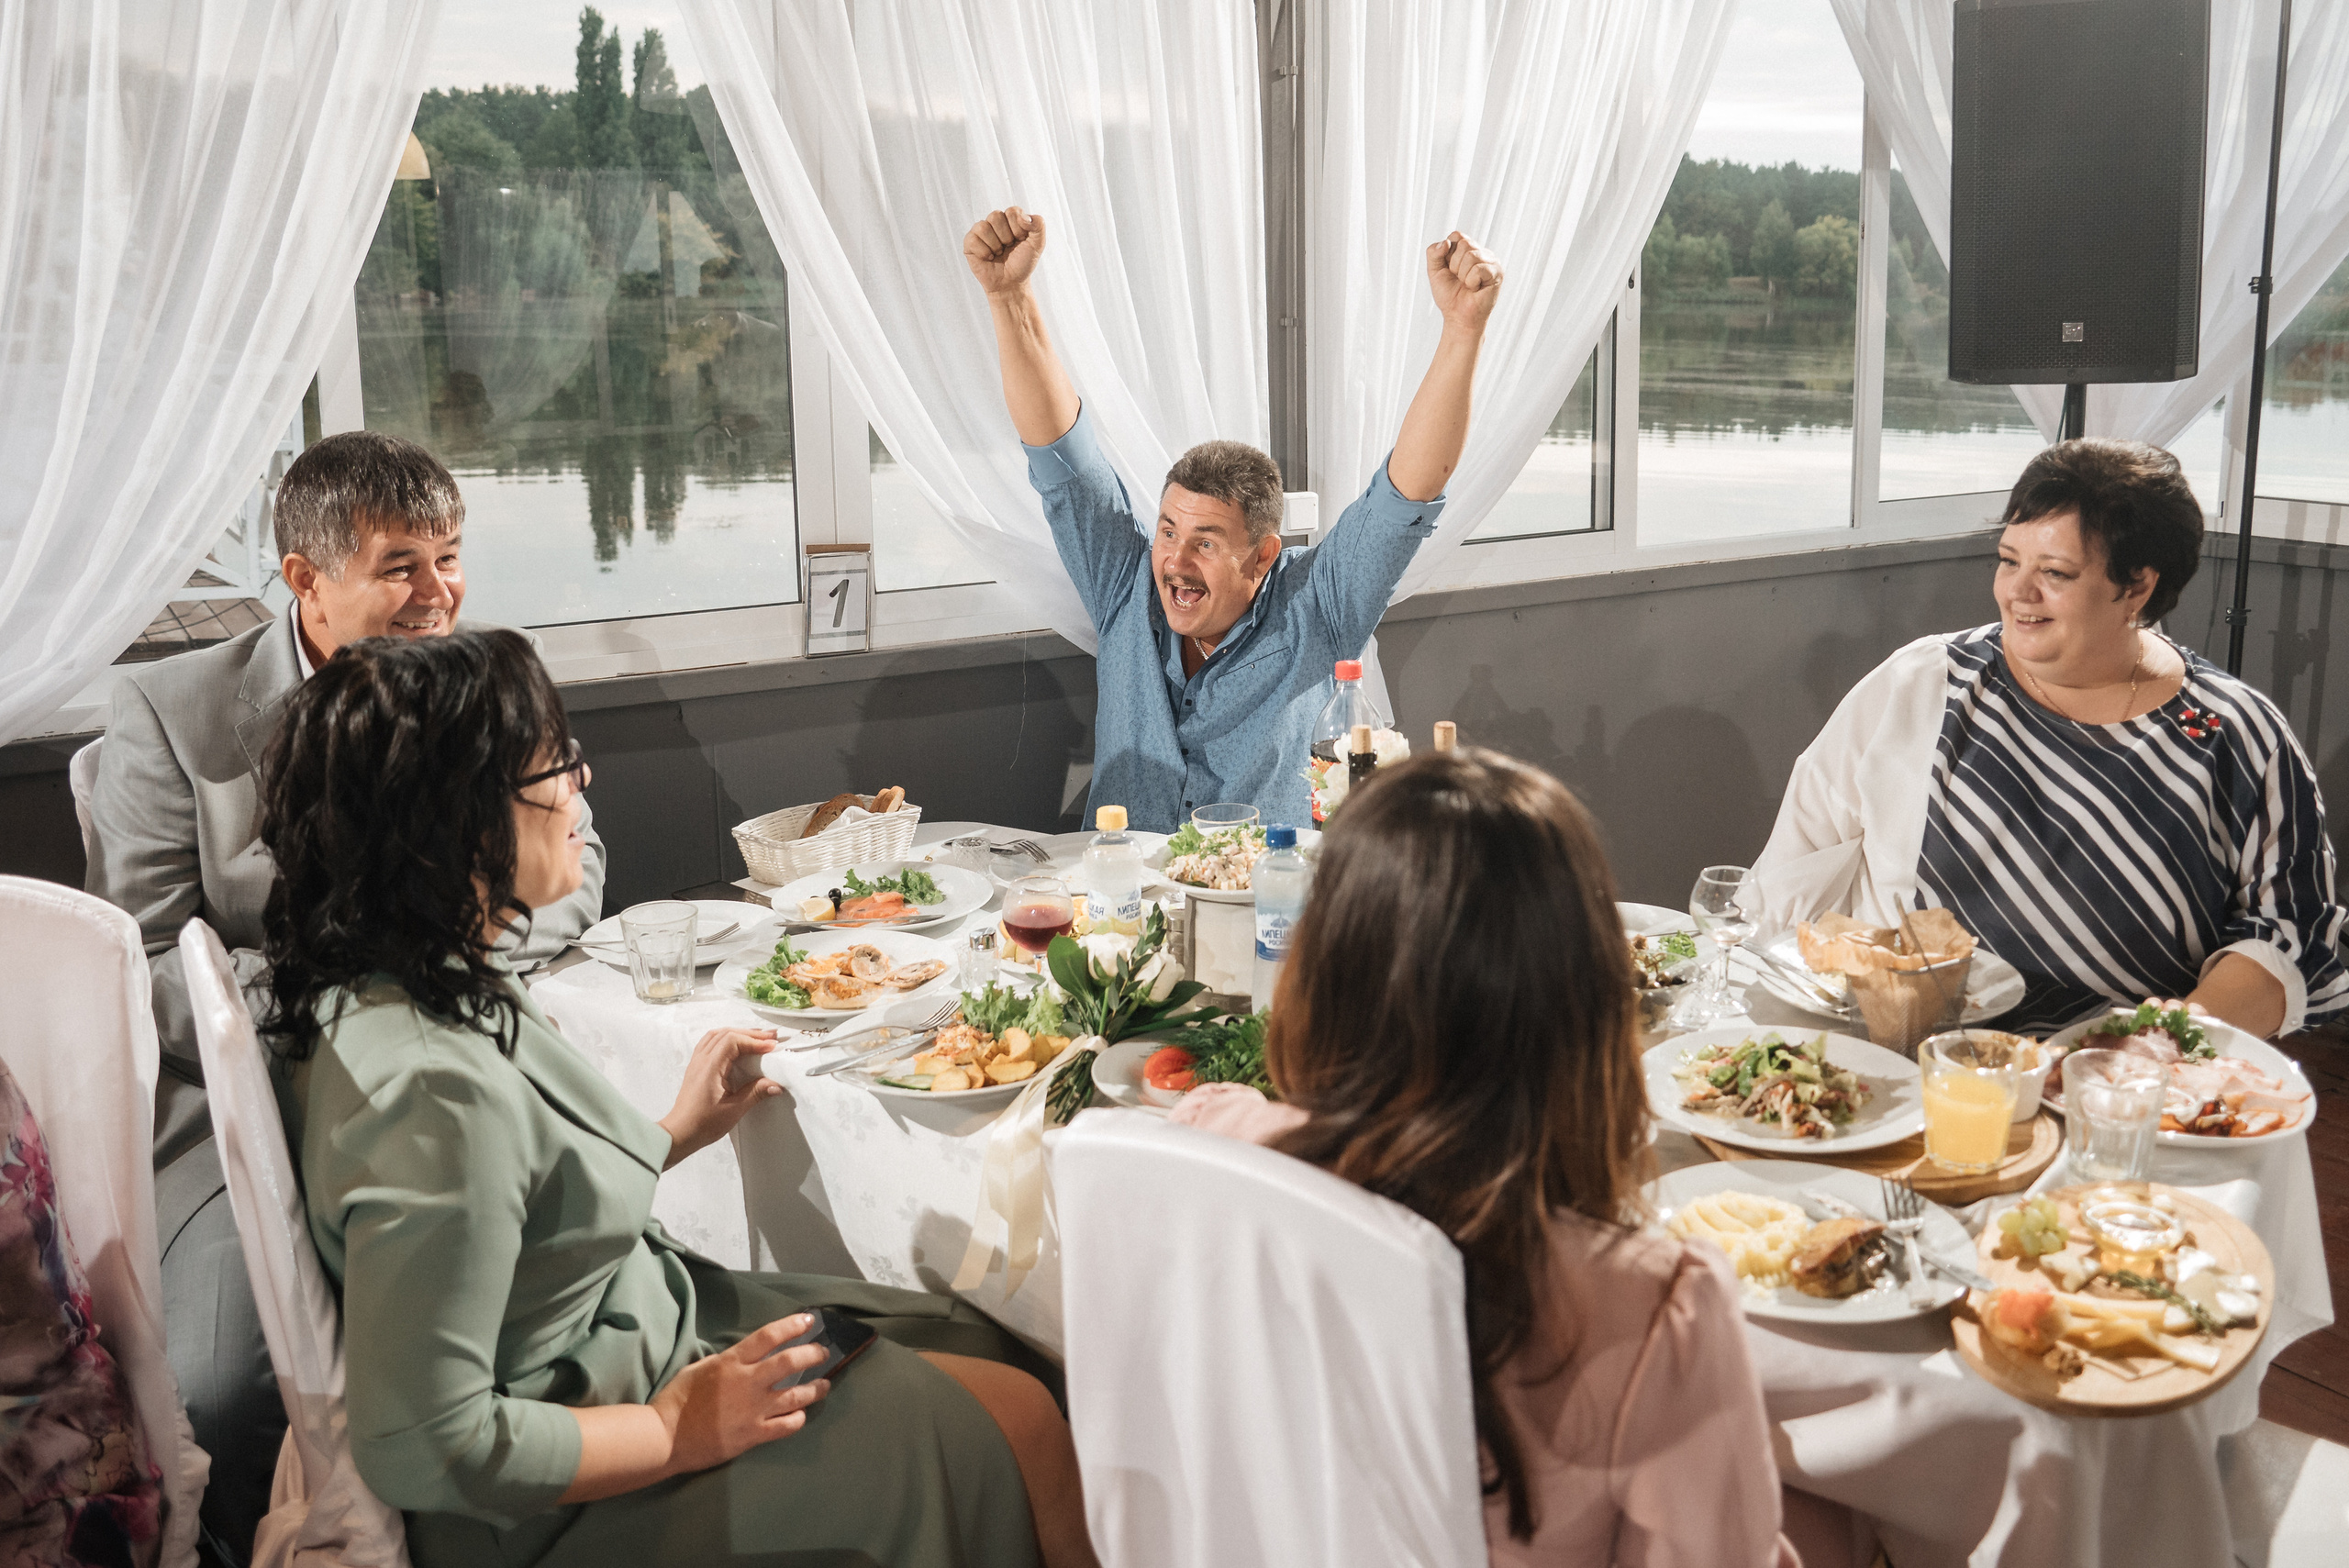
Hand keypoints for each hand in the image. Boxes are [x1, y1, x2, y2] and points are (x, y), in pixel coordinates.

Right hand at [653, 1314, 830, 1475]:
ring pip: (797, 1395)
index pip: (769, 1336)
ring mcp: (754, 1410)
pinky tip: (801, 1415)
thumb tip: (743, 1358)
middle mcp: (748, 1382)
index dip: (793, 1325)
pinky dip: (798, 1418)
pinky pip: (787, 1426)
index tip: (809, 1321)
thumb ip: (726, 1362)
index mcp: (732, 1362)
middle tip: (823, 1354)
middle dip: (813, 1355)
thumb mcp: (698, 1368)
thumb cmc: (676, 1401)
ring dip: (815, 1389)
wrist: (664, 1438)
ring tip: (824, 1385)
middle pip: (790, 1362)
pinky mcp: (754, 1435)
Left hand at [658, 1027, 780, 1166]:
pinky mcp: (697, 1068)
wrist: (680, 1133)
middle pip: (726, 1034)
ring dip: (738, 1033)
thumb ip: (755, 1093)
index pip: (733, 1041)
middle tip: (771, 1037)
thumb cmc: (702, 1124)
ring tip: (757, 1037)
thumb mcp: (734, 1110)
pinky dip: (726, 1039)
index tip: (771, 1046)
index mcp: (710, 1067)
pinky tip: (736, 1046)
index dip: (754, 1041)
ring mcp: (697, 1062)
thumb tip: (775, 1084)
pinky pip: (711, 1043)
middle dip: (750, 1034)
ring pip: (718, 1036)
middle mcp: (701, 1060)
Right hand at [964, 207, 1047, 297]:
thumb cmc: (1022, 263)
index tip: (1020, 240)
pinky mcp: (969, 243)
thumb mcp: (1038, 244)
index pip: (1012, 211)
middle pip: (995, 216)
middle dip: (1006, 237)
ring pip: (983, 227)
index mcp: (1010, 219)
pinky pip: (972, 239)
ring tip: (998, 253)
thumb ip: (1039, 225)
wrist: (1011, 283)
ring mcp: (980, 232)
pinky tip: (989, 258)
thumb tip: (1023, 217)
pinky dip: (984, 252)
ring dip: (995, 245)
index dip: (1018, 228)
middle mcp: (994, 223)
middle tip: (1008, 248)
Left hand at [1426, 231, 1501, 332]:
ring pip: (1471, 255)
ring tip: (1467, 285)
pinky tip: (1475, 288)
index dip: (1448, 253)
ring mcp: (1491, 261)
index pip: (1457, 235)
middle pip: (1464, 243)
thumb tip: (1446, 242)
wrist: (1458, 316)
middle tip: (1459, 279)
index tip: (1449, 270)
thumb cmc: (1449, 295)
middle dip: (1454, 265)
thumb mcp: (1434, 271)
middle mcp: (1481, 252)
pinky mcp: (1497, 273)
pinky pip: (1479, 269)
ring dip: (1463, 275)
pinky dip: (1471, 281)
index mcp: (1467, 249)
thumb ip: (1433, 253)